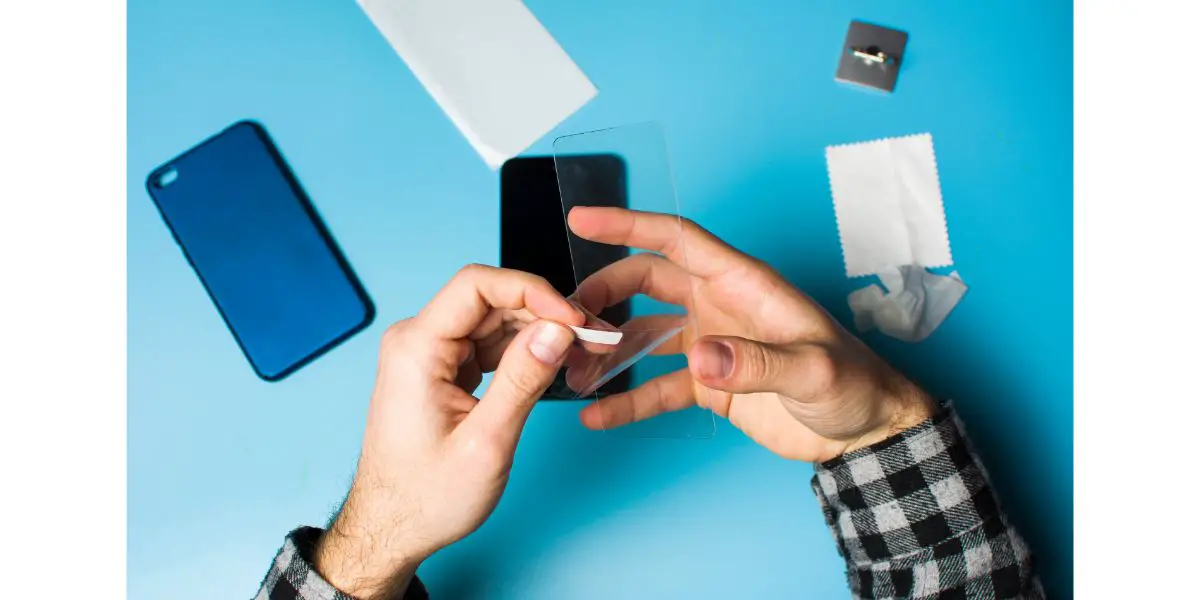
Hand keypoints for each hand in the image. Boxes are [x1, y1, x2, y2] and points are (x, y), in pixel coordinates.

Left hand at [314, 265, 581, 598]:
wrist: (391, 529)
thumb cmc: (425, 497)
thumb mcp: (486, 442)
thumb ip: (524, 380)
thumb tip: (557, 330)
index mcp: (416, 348)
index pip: (477, 285)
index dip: (531, 291)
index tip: (572, 316)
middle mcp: (417, 341)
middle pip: (490, 300)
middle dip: (544, 312)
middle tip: (592, 335)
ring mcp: (428, 354)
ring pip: (493, 320)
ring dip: (539, 330)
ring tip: (582, 349)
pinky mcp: (441, 369)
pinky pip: (487, 343)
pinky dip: (524, 349)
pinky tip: (554, 361)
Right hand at [568, 207, 933, 462]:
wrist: (867, 431)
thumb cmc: (854, 385)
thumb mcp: (813, 371)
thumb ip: (758, 362)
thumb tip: (701, 356)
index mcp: (743, 283)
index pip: (677, 240)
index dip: (628, 224)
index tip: (583, 218)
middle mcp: (720, 305)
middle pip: (648, 282)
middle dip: (604, 293)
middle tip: (567, 317)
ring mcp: (713, 344)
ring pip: (645, 334)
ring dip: (610, 348)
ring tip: (574, 370)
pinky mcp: (711, 384)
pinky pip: (658, 386)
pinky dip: (628, 400)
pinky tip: (600, 415)